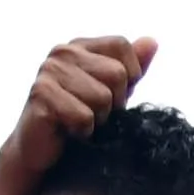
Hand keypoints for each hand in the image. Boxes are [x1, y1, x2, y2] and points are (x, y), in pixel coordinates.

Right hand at [8, 35, 153, 176]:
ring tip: (80, 123)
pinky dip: (83, 131)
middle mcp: (62, 52)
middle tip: (92, 114)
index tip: (113, 97)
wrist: (43, 153)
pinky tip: (69, 132)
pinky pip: (84, 116)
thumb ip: (131, 67)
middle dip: (113, 103)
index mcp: (80, 46)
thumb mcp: (112, 92)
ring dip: (97, 120)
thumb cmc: (78, 121)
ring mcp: (49, 71)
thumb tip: (152, 41)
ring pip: (102, 97)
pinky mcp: (41, 94)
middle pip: (116, 73)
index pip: (121, 45)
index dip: (129, 75)